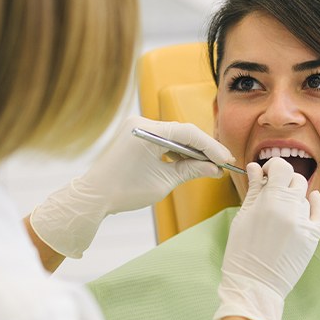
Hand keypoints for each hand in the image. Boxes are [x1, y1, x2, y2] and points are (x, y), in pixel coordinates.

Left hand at [30, 116, 233, 257]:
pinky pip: (162, 139)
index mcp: (147, 131)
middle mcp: (141, 123)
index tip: (226, 159)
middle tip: (222, 163)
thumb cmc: (124, 191)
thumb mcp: (163, 182)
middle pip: (182, 132)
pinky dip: (177, 151)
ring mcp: (137, 127)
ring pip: (174, 136)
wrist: (93, 196)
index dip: (211, 147)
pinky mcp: (135, 135)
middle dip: (203, 149)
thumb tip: (214, 169)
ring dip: (191, 150)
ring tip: (210, 166)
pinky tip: (191, 162)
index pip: (188, 133)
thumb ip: (191, 170)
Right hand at [213, 157, 319, 319]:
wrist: (254, 285)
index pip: (281, 167)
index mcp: (269, 201)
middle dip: (282, 180)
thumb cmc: (241, 252)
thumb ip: (253, 190)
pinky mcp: (312, 237)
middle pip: (295, 179)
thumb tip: (255, 168)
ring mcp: (303, 223)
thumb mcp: (242, 217)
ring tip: (280, 207)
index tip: (265, 174)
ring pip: (304, 195)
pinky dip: (316, 202)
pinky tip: (312, 198)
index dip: (273, 167)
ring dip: (293, 195)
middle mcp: (290, 209)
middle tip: (271, 189)